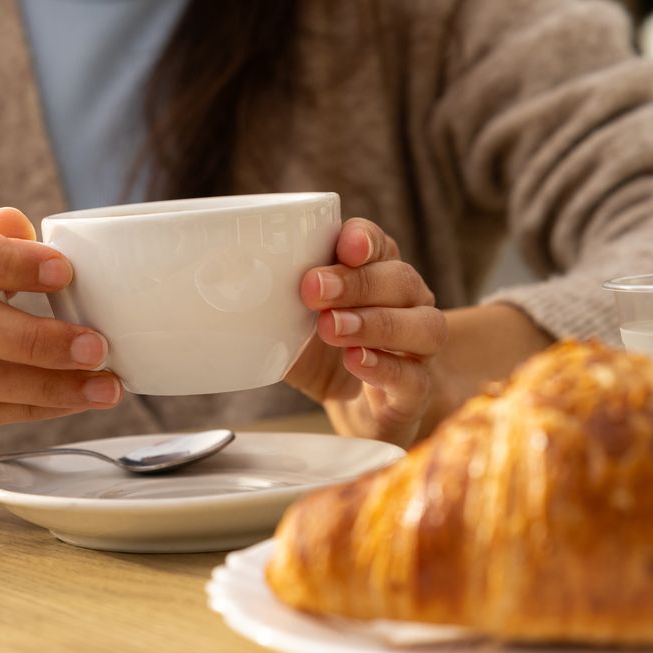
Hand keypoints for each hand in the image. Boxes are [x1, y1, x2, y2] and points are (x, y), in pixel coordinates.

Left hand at [285, 218, 447, 445]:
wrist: (356, 412)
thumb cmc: (324, 354)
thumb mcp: (291, 324)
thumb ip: (274, 303)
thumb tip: (229, 288)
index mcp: (378, 276)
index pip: (380, 244)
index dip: (365, 240)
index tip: (344, 245)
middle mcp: (408, 306)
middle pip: (401, 280)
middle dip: (356, 282)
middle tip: (313, 290)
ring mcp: (419, 350)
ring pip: (423, 325)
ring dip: (375, 322)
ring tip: (331, 327)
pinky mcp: (417, 392)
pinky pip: (415, 377)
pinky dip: (385, 367)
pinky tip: (357, 361)